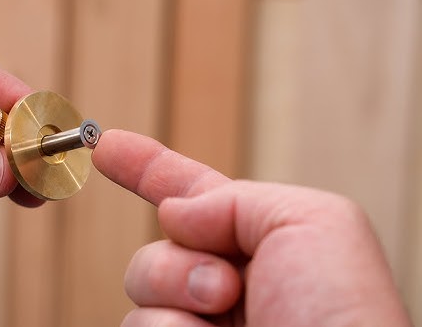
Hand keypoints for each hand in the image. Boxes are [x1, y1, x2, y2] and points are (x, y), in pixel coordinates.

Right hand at [93, 130, 410, 325]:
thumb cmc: (345, 319)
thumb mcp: (313, 223)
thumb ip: (237, 198)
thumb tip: (175, 216)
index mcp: (262, 248)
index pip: (193, 197)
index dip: (149, 168)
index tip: (109, 146)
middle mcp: (228, 289)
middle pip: (158, 247)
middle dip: (178, 259)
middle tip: (225, 284)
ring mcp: (200, 326)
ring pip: (140, 289)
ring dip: (174, 293)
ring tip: (225, 315)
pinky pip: (137, 326)